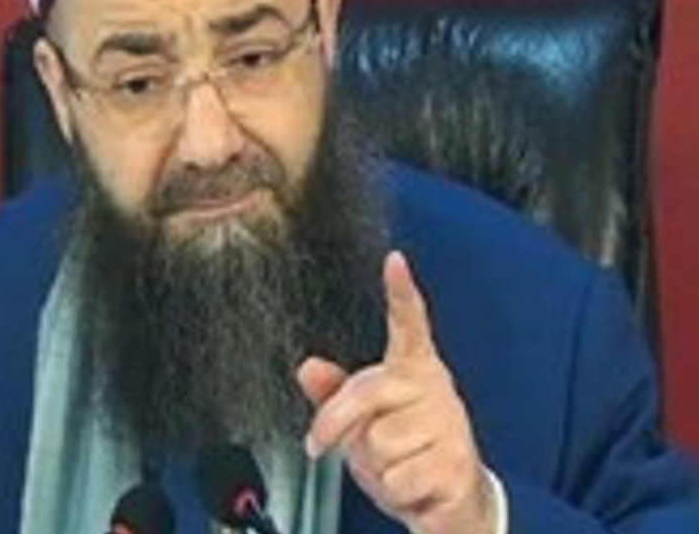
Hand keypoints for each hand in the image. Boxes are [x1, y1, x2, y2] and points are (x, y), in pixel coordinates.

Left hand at [297, 252, 498, 533]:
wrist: (453, 505)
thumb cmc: (407, 456)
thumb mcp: (363, 424)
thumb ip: (335, 395)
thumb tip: (308, 367)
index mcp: (413, 370)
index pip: (409, 324)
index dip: (400, 292)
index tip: (395, 260)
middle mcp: (436, 388)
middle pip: (365, 394)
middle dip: (337, 427)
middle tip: (326, 446)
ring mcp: (450, 424)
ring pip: (378, 444)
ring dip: (377, 468)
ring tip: (399, 468)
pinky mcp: (457, 462)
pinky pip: (397, 479)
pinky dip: (396, 494)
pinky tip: (417, 488)